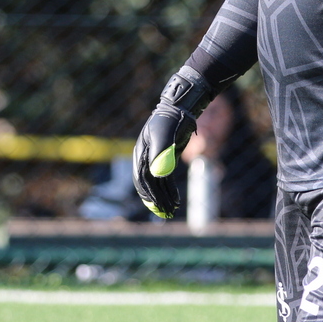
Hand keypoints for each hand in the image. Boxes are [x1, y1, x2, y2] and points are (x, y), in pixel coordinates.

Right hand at [132, 67, 211, 218]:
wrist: (181, 107)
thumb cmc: (173, 120)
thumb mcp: (167, 135)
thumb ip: (162, 153)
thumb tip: (159, 174)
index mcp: (141, 152)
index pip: (142, 178)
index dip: (150, 194)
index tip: (158, 207)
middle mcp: (145, 157)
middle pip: (148, 184)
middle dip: (156, 200)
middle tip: (165, 214)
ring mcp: (155, 158)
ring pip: (157, 183)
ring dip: (163, 197)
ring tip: (172, 210)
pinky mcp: (165, 158)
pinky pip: (165, 179)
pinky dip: (169, 190)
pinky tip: (176, 199)